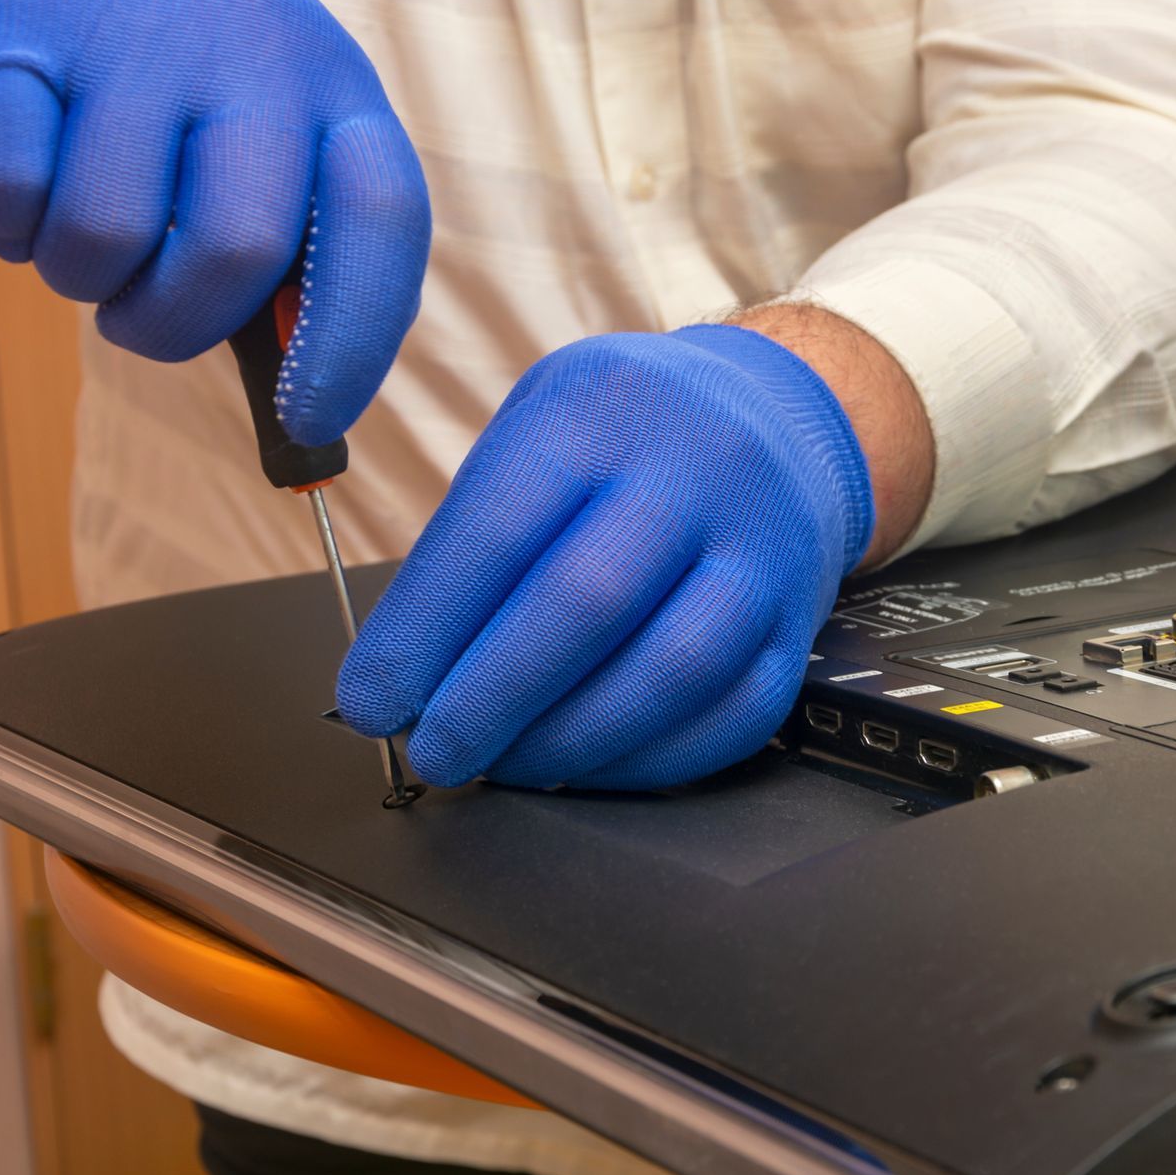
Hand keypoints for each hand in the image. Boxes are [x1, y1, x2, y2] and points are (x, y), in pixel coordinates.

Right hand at [0, 0, 428, 443]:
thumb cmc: (193, 92)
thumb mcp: (276, 147)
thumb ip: (305, 260)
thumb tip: (313, 409)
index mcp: (338, 92)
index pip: (381, 220)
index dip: (352, 339)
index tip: (311, 420)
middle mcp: (255, 48)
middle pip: (239, 248)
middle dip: (174, 322)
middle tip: (137, 320)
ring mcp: (137, 28)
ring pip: (105, 231)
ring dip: (78, 272)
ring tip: (81, 224)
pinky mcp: (22, 18)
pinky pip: (10, 182)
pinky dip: (5, 219)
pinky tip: (30, 173)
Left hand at [337, 325, 878, 790]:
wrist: (781, 421)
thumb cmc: (632, 435)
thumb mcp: (544, 420)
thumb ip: (478, 531)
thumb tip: (407, 673)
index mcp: (607, 408)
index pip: (501, 530)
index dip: (426, 632)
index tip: (374, 701)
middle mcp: (701, 470)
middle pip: (589, 601)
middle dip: (492, 699)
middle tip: (436, 751)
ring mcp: (765, 549)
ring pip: (674, 668)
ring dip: (573, 741)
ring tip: (509, 766)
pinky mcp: (802, 620)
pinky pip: (736, 714)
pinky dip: (651, 759)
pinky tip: (590, 765)